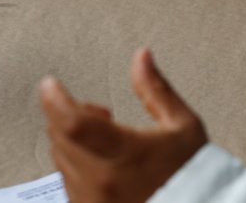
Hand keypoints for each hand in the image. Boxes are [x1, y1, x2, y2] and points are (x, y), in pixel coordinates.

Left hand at [39, 48, 207, 202]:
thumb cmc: (194, 177)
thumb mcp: (182, 126)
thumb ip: (155, 89)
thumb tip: (142, 56)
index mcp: (125, 154)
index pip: (72, 123)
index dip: (54, 100)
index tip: (50, 84)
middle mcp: (101, 181)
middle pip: (59, 134)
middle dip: (68, 114)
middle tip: (99, 113)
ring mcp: (91, 200)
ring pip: (59, 156)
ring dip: (71, 138)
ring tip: (104, 139)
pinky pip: (65, 180)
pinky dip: (74, 162)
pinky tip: (99, 162)